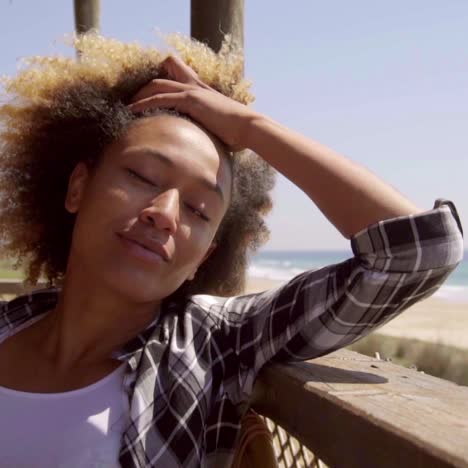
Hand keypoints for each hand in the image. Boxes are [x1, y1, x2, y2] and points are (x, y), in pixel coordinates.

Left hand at [127, 56, 255, 150]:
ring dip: (139, 95)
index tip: (148, 97)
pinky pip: (160, 97)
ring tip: (126, 107)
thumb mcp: (219, 130)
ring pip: (157, 85)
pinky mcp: (191, 99)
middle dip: (143, 89)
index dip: (160, 84)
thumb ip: (207, 133)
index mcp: (202, 93)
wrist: (249, 128)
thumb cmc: (238, 134)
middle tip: (131, 103)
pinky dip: (143, 103)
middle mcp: (195, 88)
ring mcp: (192, 92)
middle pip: (161, 79)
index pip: (176, 80)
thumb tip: (202, 150)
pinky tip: (132, 110)